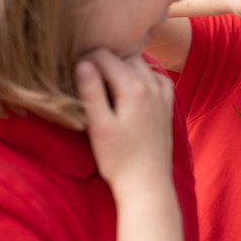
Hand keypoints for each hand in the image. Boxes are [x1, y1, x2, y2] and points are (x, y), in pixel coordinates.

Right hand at [76, 49, 173, 195]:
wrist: (147, 184)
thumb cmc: (118, 159)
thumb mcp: (98, 126)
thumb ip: (90, 92)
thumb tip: (83, 63)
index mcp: (133, 88)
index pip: (105, 56)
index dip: (85, 59)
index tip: (73, 72)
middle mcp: (152, 86)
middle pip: (125, 57)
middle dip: (104, 61)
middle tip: (87, 78)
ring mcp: (163, 96)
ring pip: (143, 65)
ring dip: (124, 67)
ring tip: (106, 82)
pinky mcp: (167, 108)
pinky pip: (159, 79)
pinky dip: (145, 77)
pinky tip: (133, 89)